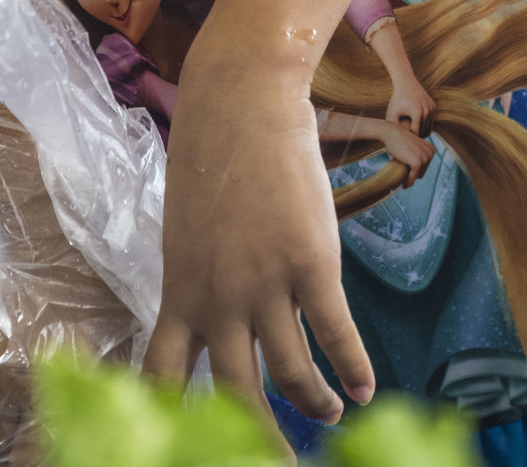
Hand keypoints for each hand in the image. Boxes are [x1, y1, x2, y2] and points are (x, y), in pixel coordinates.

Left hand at [144, 58, 373, 429]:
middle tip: (276, 466)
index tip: (187, 450)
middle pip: (234, 396)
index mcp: (179, 290)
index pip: (161, 377)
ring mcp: (264, 280)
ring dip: (314, 402)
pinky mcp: (309, 260)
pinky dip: (353, 369)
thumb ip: (203, 281)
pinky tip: (365, 389)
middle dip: (258, 441)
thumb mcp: (189, 230)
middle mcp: (217, 298)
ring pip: (290, 373)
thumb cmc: (212, 154)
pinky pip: (336, 334)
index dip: (170, 421)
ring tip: (329, 414)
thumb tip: (223, 325)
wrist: (242, 97)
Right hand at [378, 121, 435, 183]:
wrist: (391, 133)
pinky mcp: (417, 162)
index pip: (425, 167)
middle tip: (404, 181)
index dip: (416, 172)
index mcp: (431, 149)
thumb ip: (418, 154)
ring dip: (410, 180)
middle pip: (422, 172)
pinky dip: (408, 181)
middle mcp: (430, 153)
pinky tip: (403, 183)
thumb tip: (419, 171)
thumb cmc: (399, 141)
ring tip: (403, 182)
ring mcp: (425, 157)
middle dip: (413, 176)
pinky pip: (413, 177)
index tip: (408, 175)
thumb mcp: (413, 147)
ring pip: (418, 176)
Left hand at [383, 62, 435, 136]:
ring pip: (429, 128)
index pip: (416, 133)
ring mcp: (431, 108)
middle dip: (416, 138)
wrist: (406, 83)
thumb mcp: (391, 113)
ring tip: (412, 136)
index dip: (410, 139)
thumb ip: (393, 128)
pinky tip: (416, 128)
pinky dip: (425, 126)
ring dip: (422, 133)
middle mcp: (427, 111)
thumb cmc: (396, 99)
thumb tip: (396, 140)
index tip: (403, 141)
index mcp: (417, 113)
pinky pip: (430, 121)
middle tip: (408, 141)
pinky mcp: (433, 106)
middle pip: (424, 132)